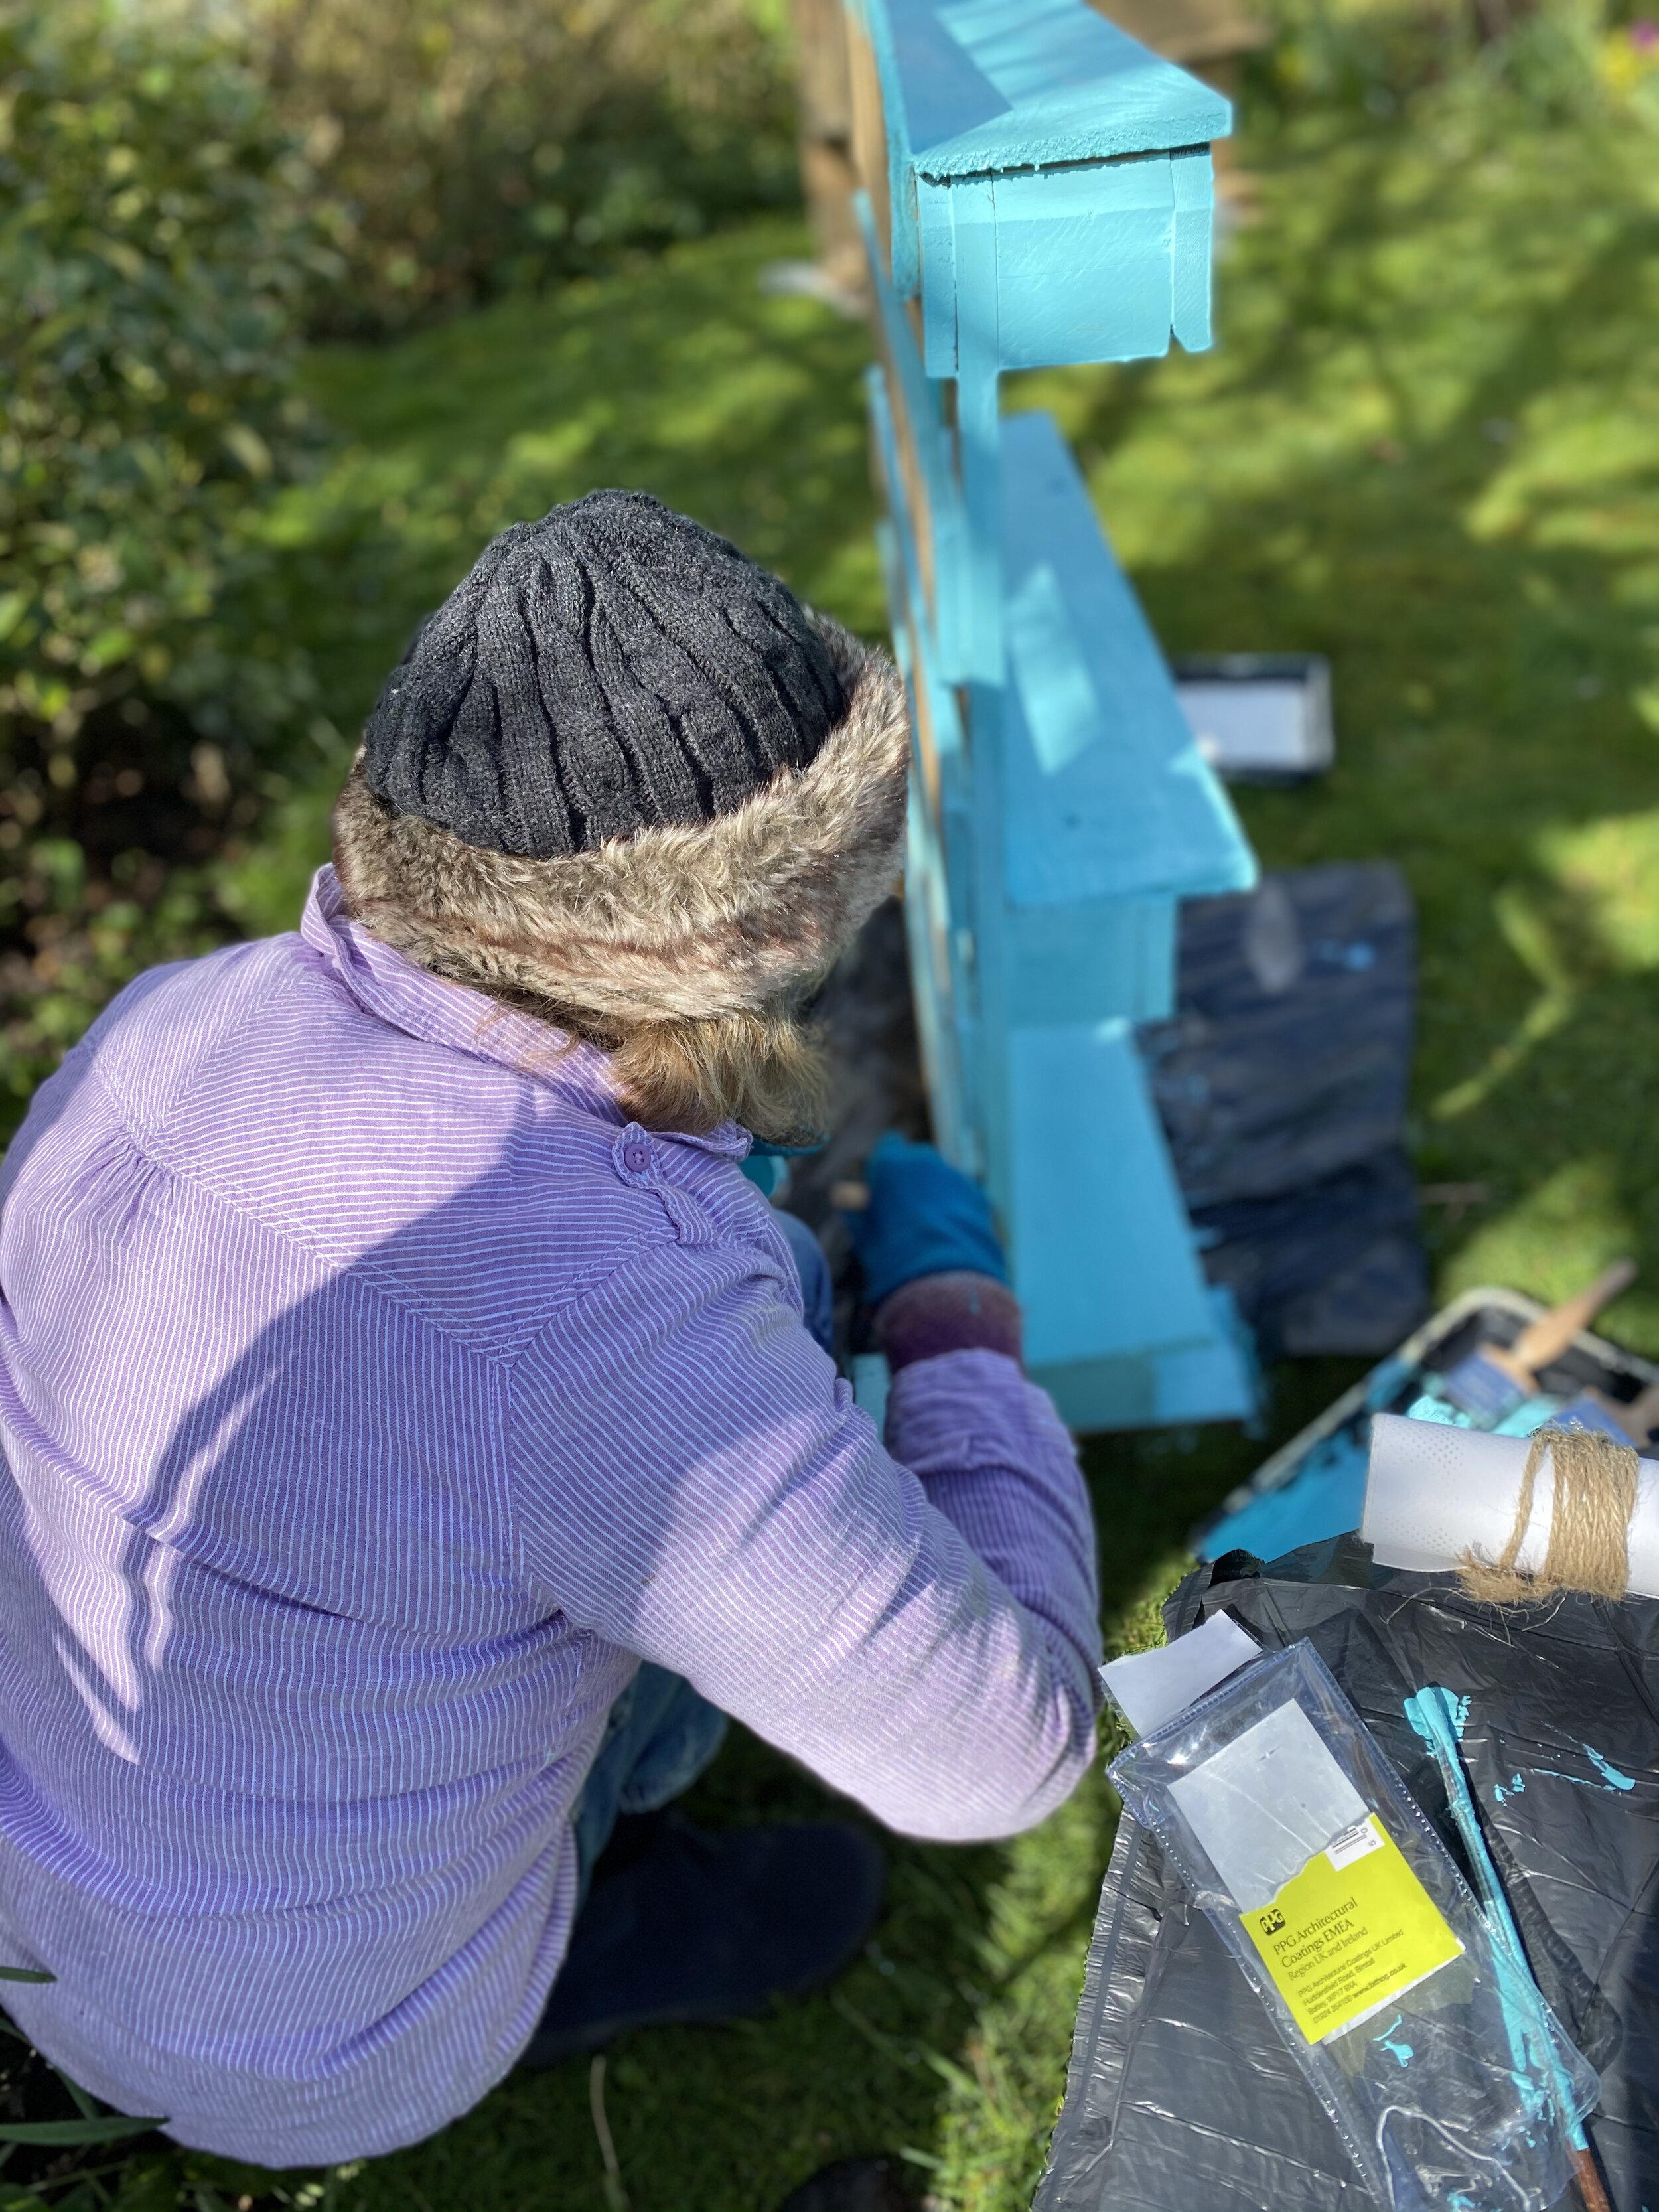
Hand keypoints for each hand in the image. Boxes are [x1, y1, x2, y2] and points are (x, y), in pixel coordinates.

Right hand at [843, 1133, 1007, 1306]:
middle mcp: (926, 1161)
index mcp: (893, 1162)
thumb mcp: (864, 1231)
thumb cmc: (892, 1253)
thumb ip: (855, 1206)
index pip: (889, 1145)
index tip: (883, 1183)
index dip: (886, 1164)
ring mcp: (954, 1176)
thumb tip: (842, 1194)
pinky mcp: (977, 1195)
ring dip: (936, 1193)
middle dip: (913, 1177)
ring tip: (930, 1227)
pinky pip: (962, 1196)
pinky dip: (956, 1208)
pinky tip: (949, 1235)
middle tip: (905, 1208)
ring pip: (942, 1178)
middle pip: (918, 1160)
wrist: (942, 1275)